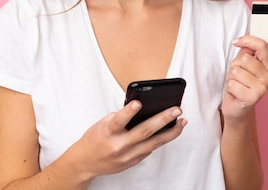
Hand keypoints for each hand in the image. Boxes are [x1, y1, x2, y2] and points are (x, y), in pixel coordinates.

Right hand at [66, 100, 186, 180]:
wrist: (85, 163)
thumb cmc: (94, 139)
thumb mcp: (102, 124)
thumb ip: (120, 117)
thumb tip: (142, 110)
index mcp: (108, 133)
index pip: (118, 121)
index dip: (128, 112)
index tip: (138, 103)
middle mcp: (118, 146)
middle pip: (144, 132)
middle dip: (162, 119)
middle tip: (176, 110)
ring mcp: (127, 156)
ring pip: (153, 143)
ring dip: (170, 132)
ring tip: (182, 121)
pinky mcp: (133, 162)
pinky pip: (149, 149)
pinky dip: (160, 139)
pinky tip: (169, 131)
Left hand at [221, 35, 267, 122]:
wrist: (237, 107)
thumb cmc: (239, 84)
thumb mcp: (241, 64)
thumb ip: (245, 52)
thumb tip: (241, 41)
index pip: (262, 46)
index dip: (247, 40)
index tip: (236, 42)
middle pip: (246, 59)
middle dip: (235, 66)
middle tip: (237, 76)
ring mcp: (262, 89)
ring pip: (237, 71)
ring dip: (231, 78)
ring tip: (236, 84)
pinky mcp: (253, 98)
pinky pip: (232, 84)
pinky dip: (230, 87)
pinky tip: (235, 93)